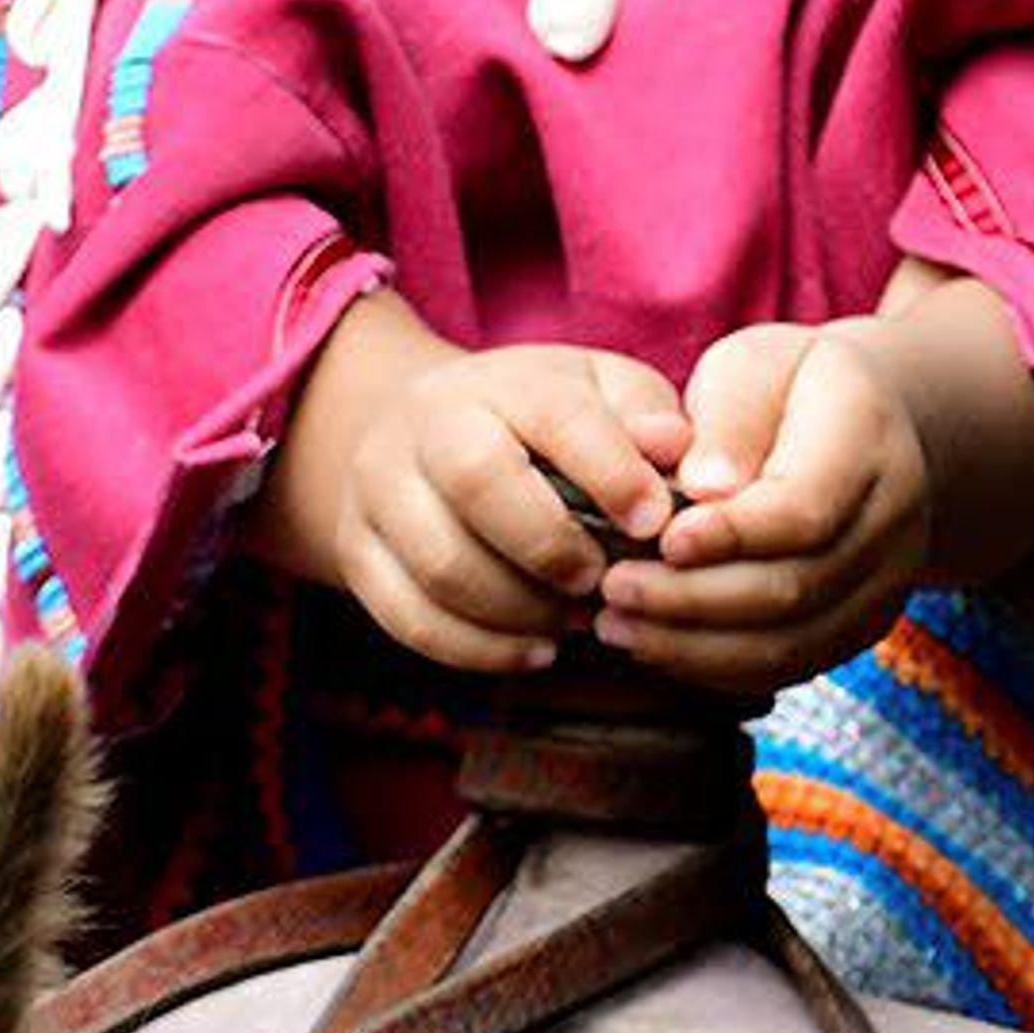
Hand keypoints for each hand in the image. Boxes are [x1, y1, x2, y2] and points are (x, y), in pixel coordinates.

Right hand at [276, 309, 688, 675]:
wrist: (420, 430)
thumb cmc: (539, 420)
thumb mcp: (598, 393)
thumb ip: (645, 417)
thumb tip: (676, 451)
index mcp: (499, 382)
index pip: (552, 416)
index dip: (610, 472)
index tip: (656, 524)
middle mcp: (425, 426)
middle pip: (476, 483)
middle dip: (552, 547)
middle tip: (600, 582)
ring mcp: (379, 489)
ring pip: (441, 565)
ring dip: (522, 611)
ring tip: (574, 620)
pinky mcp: (357, 551)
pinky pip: (409, 618)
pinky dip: (479, 650)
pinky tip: (534, 650)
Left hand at [593, 319, 929, 694]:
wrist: (863, 425)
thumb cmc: (785, 386)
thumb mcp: (754, 367)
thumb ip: (730, 419)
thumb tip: (702, 488)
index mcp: (869, 441)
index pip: (803, 510)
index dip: (730, 535)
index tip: (660, 539)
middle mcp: (894, 520)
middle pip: (796, 586)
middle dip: (694, 599)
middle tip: (613, 589)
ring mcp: (888, 580)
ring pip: (795, 641)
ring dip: (698, 646)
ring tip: (618, 625)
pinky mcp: (863, 623)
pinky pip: (794, 663)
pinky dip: (720, 665)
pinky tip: (657, 644)